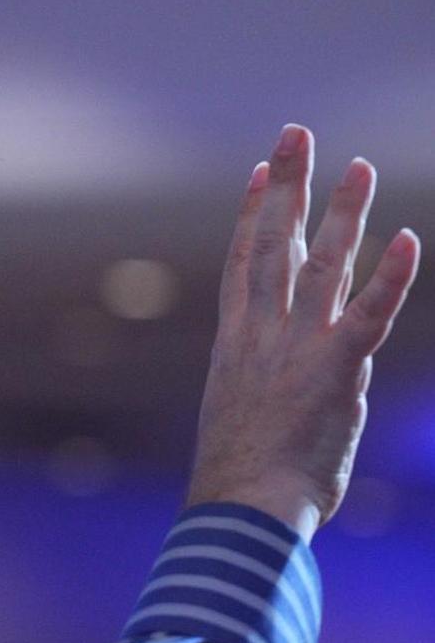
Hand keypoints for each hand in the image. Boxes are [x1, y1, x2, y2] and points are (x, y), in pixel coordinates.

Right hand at [186, 124, 420, 542]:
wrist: (242, 507)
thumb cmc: (240, 476)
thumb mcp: (241, 415)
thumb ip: (265, 382)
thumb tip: (282, 379)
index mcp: (237, 341)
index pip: (243, 261)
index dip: (252, 213)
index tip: (261, 173)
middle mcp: (263, 332)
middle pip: (274, 244)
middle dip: (288, 186)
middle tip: (296, 135)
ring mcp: (297, 347)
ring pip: (322, 266)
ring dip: (341, 214)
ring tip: (357, 166)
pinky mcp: (336, 371)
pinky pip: (367, 315)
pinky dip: (388, 278)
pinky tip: (406, 239)